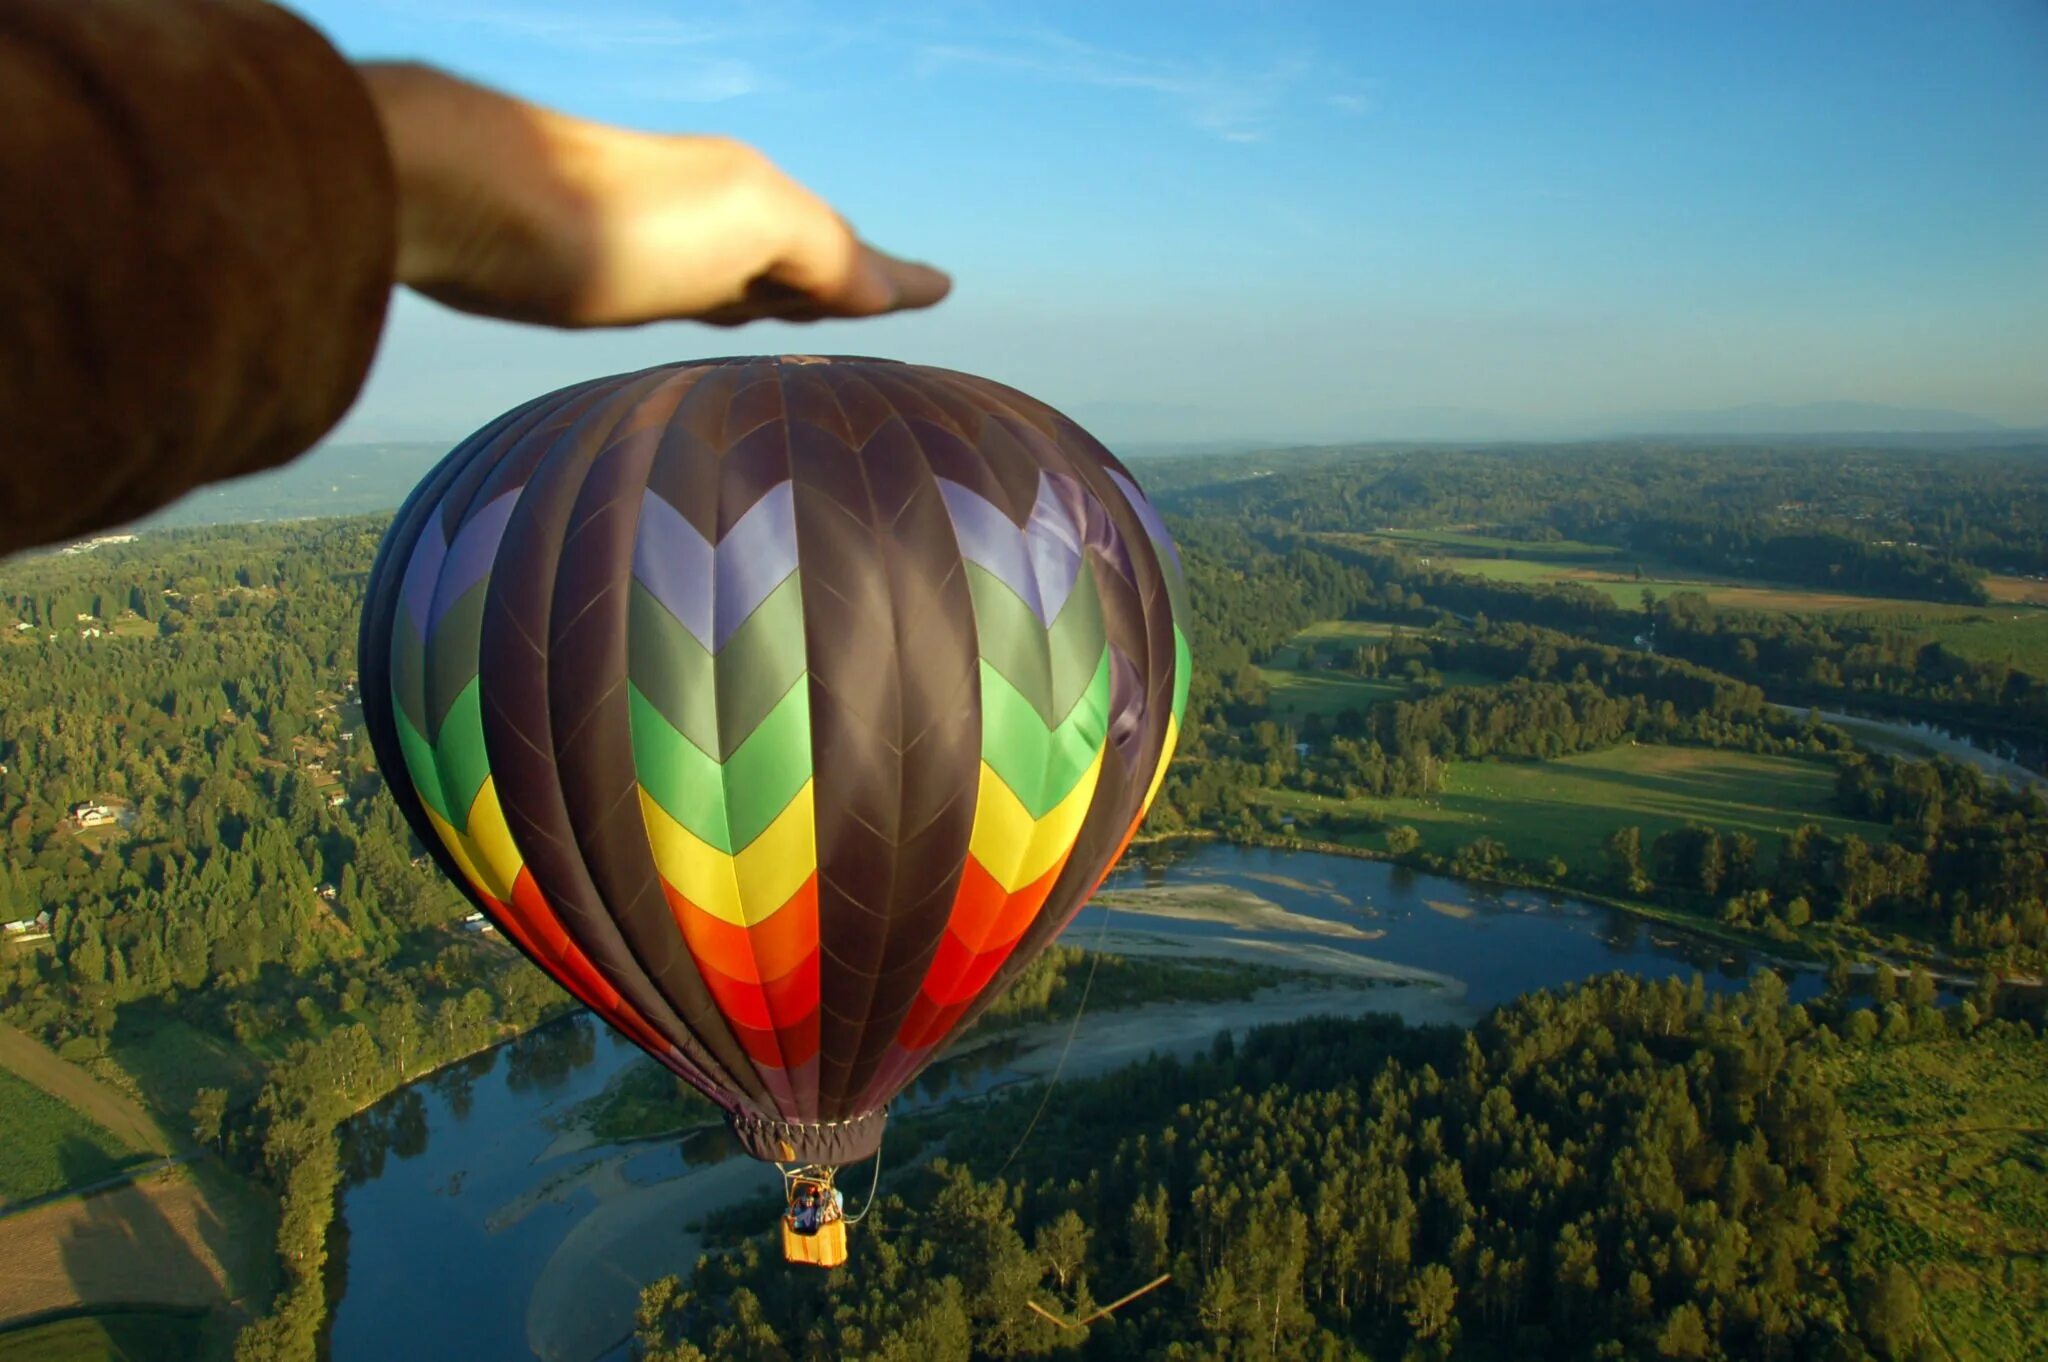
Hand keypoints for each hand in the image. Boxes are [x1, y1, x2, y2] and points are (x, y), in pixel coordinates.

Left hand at [358, 63, 949, 328]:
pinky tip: (704, 313)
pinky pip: (686, 294)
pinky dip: (720, 305)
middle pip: (798, 258)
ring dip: (781, 295)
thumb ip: (821, 250)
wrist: (461, 199)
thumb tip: (882, 285)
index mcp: (754, 200)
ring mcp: (651, 244)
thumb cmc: (611, 218)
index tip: (941, 290)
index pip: (848, 253)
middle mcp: (708, 216)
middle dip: (843, 280)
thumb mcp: (745, 223)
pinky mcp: (591, 274)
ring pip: (741, 275)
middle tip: (886, 300)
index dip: (893, 278)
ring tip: (813, 316)